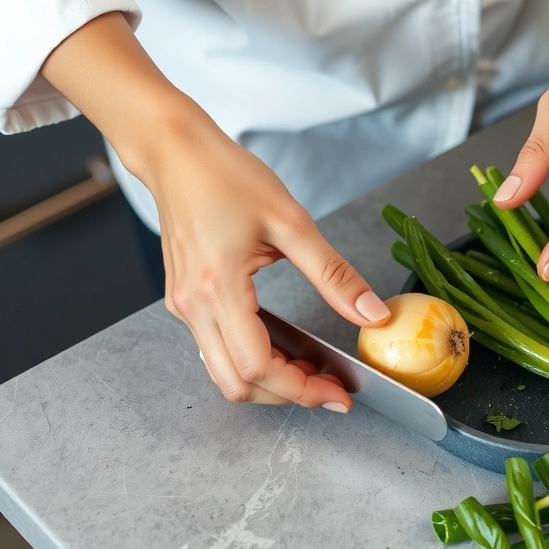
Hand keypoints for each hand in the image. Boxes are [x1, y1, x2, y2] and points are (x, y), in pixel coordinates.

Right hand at [40, 12, 389, 411]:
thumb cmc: (226, 176)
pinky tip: (286, 349)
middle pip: (238, 383)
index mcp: (219, 287)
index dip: (302, 389)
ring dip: (270, 382)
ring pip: (224, 374)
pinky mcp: (187, 301)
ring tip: (313, 371)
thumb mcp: (291, 222)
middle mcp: (194, 306)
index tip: (339, 393)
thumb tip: (372, 314)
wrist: (176, 153)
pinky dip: (252, 362)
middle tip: (331, 388)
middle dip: (287, 395)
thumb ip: (334, 275)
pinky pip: (217, 351)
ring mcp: (185, 307)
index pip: (259, 366)